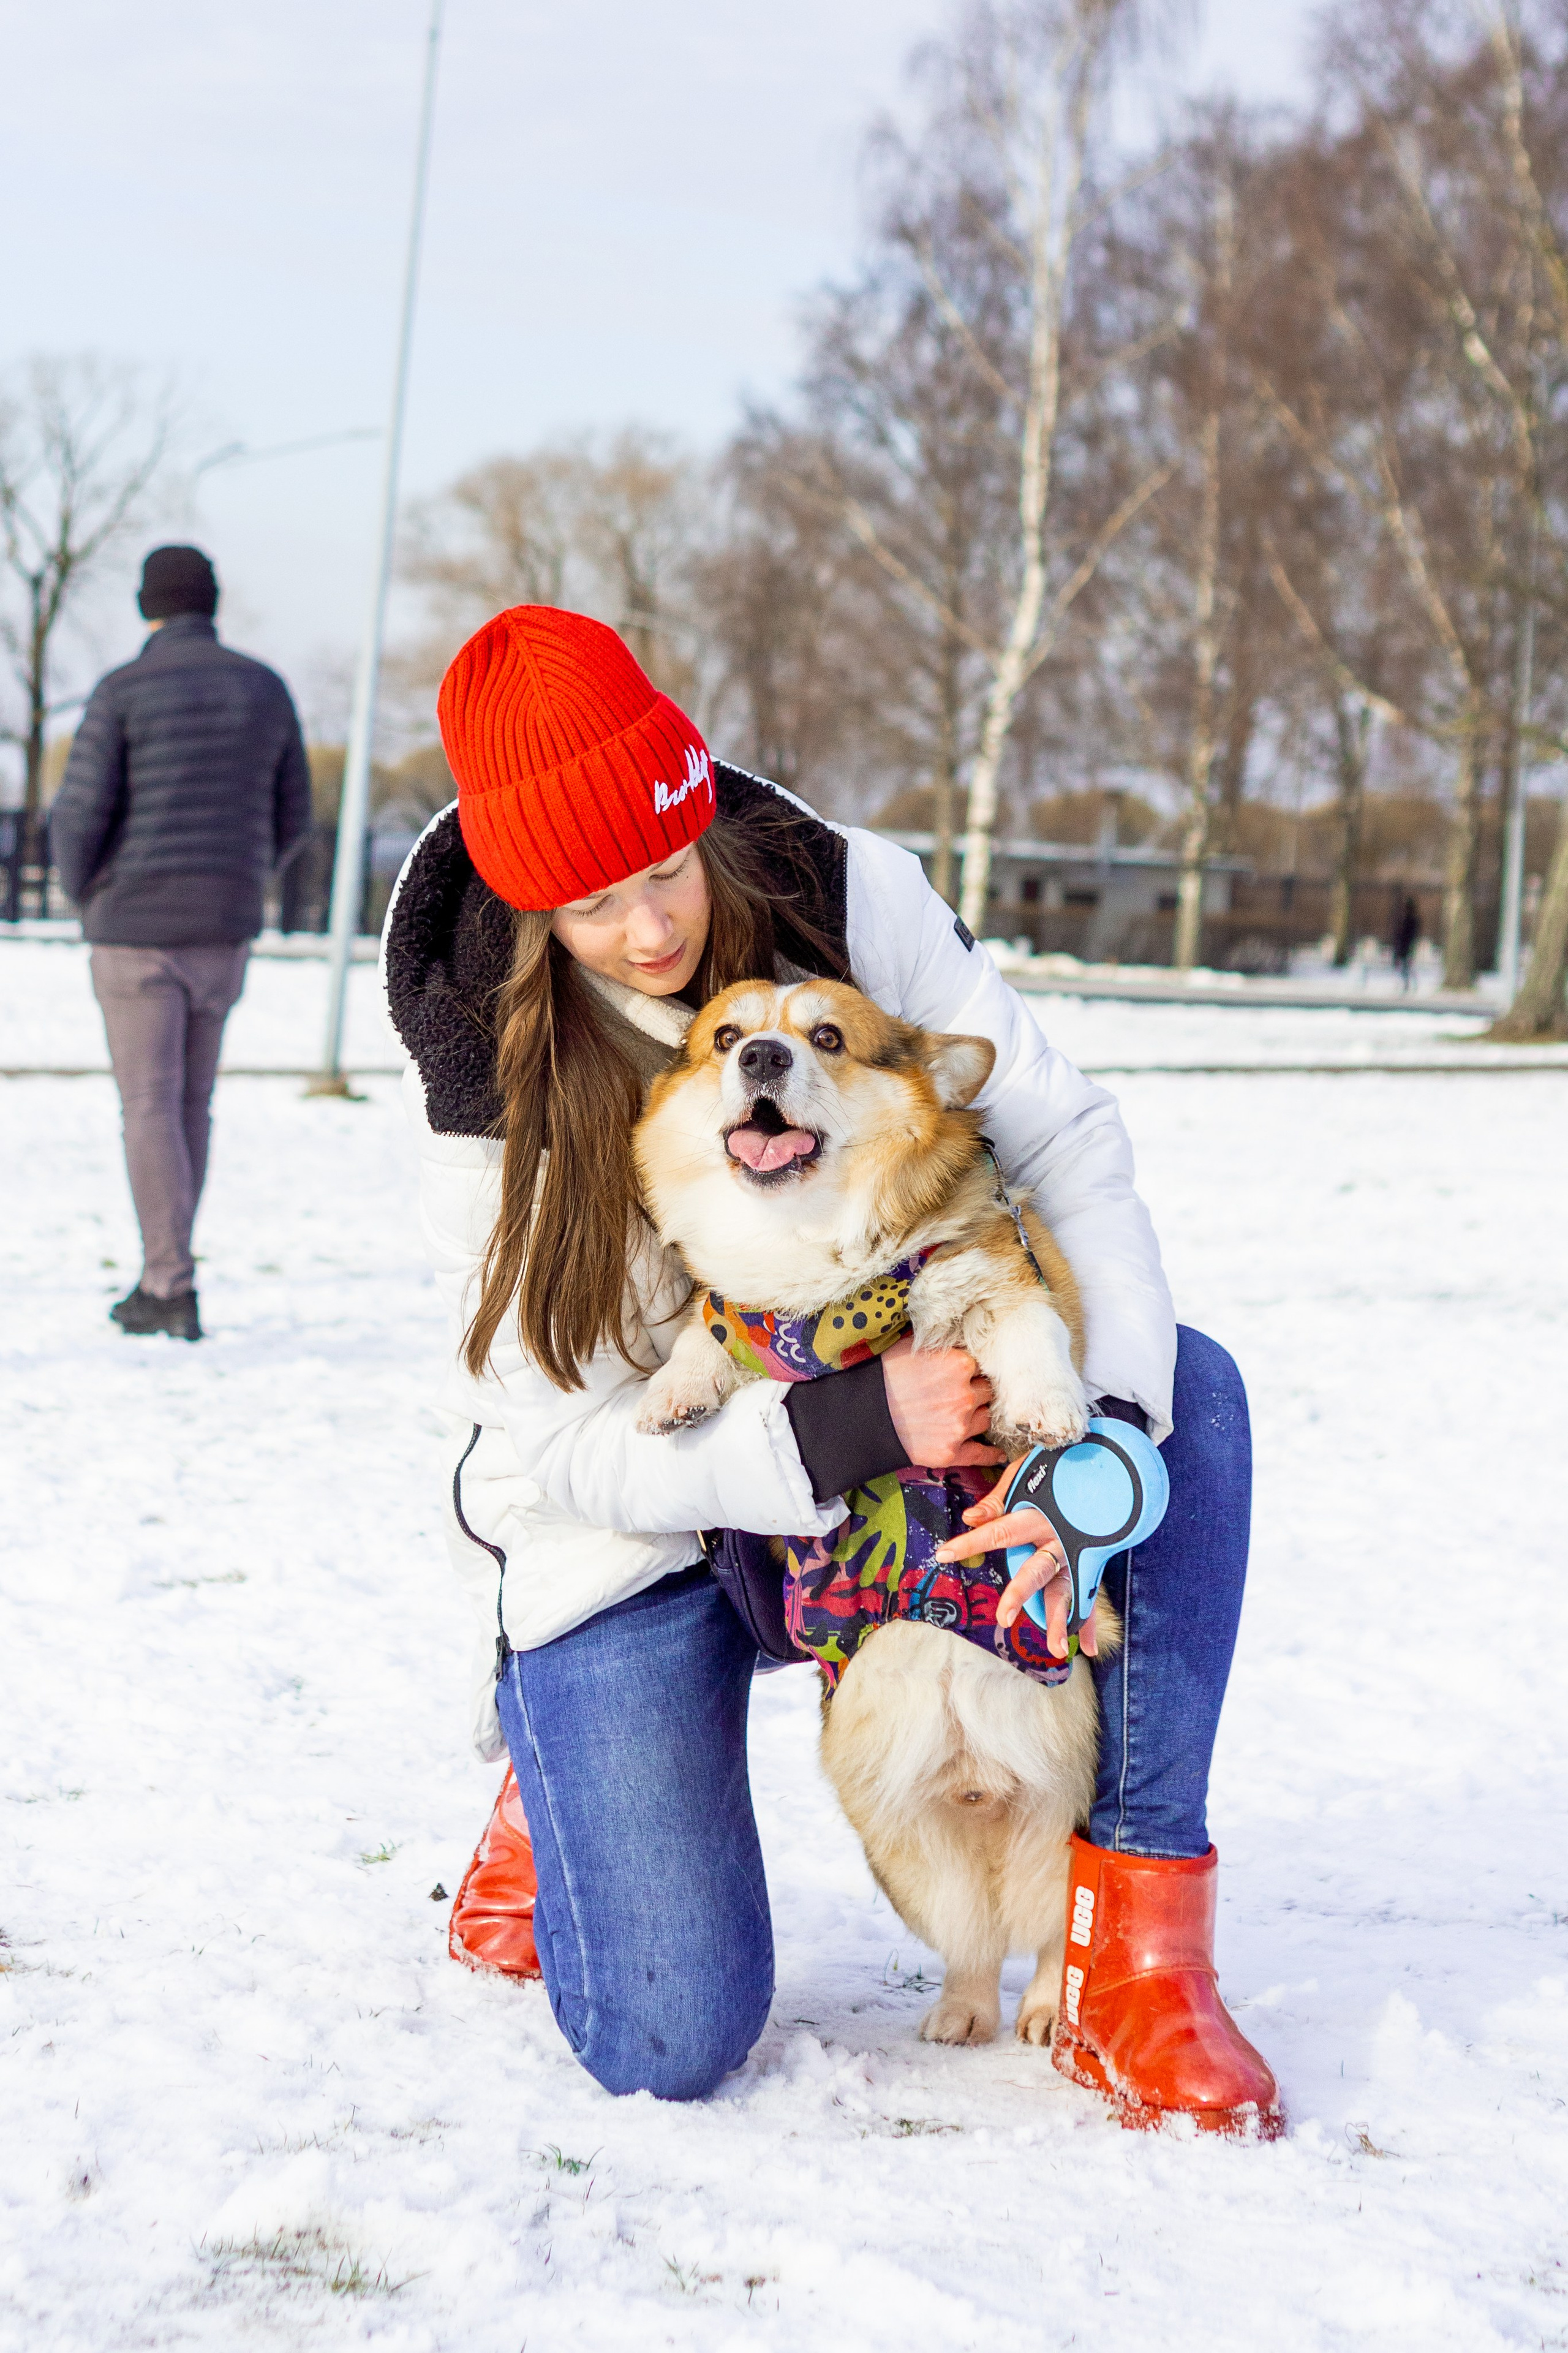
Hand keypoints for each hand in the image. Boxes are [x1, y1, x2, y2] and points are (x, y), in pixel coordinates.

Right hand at [880, 1335, 1003, 1472]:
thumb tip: (961, 1338)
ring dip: (976, 1417)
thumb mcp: (912, 1346)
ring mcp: (960, 1426)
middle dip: (975, 1393)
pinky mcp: (952, 1452)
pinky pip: (981, 1453)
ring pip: (985, 1419)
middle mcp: (965, 1395)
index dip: (969, 1372)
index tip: (958, 1376)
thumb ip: (943, 1344)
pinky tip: (998, 1453)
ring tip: (957, 1416)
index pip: (980, 1366)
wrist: (862, 1414)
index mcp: (959, 1364)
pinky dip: (991, 1454)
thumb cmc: (884, 1376)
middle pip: (987, 1392)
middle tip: (956, 1395)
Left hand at [934, 1457, 1096, 1660]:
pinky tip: (1084, 1648)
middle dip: (1020, 1594)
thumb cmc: (1055, 1468)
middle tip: (1003, 1618)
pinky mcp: (1090, 1561)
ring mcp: (1077, 1552)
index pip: (999, 1531)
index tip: (943, 1554)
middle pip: (1037, 1569)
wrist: (1105, 1462)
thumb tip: (970, 1517)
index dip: (971, 1542)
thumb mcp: (1024, 1473)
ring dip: (1059, 1619)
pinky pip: (1089, 1594)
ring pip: (1066, 1588)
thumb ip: (998, 1499)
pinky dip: (1088, 1621)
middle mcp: (1059, 1536)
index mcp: (1037, 1513)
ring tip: (1053, 1649)